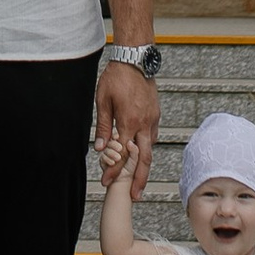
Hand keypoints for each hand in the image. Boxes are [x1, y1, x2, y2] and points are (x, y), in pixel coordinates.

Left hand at [95, 56, 159, 193]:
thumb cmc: (117, 77)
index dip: (114, 171)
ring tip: (138, 179)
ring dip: (144, 165)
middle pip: (144, 160)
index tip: (107, 182)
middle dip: (139, 180)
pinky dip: (146, 148)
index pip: (122, 155)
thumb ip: (103, 126)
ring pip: (150, 148)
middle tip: (135, 196)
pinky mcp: (155, 113)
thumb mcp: (103, 101)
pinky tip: (141, 152)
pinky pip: (152, 136)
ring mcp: (153, 119)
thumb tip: (99, 148)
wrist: (136, 59)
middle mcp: (144, 124)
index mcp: (130, 122)